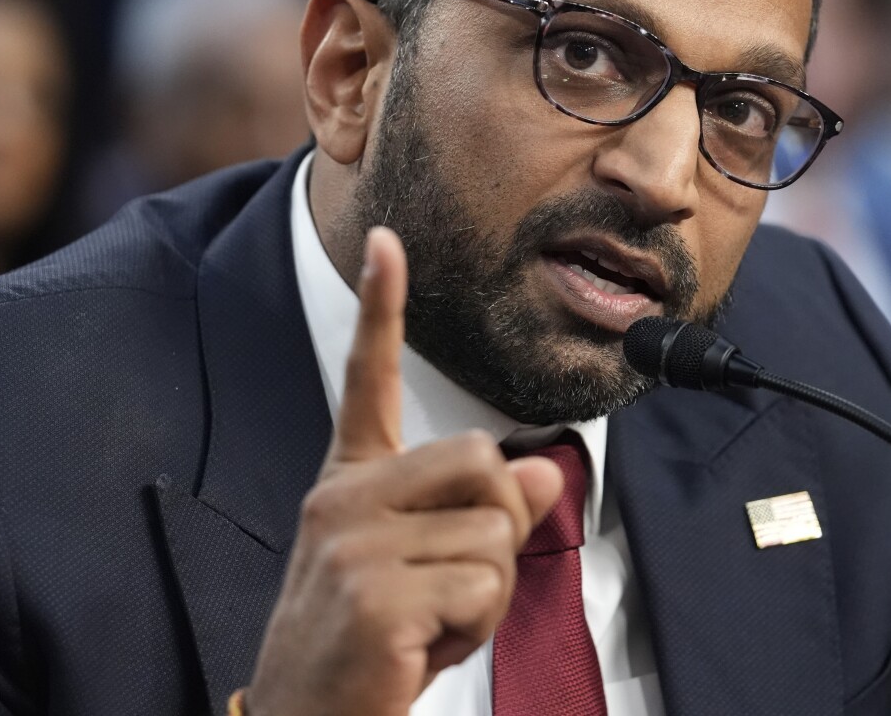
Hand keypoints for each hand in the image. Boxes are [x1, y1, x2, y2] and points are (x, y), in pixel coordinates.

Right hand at [245, 227, 564, 715]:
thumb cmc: (370, 646)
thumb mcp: (427, 572)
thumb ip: (482, 516)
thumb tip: (546, 474)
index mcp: (352, 482)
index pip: (369, 380)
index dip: (382, 308)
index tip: (385, 242)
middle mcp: (344, 498)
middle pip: (484, 459)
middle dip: (500, 524)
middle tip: (455, 582)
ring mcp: (353, 544)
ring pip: (496, 532)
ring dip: (490, 592)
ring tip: (431, 622)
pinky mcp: (373, 596)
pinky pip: (484, 587)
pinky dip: (477, 627)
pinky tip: (424, 648)